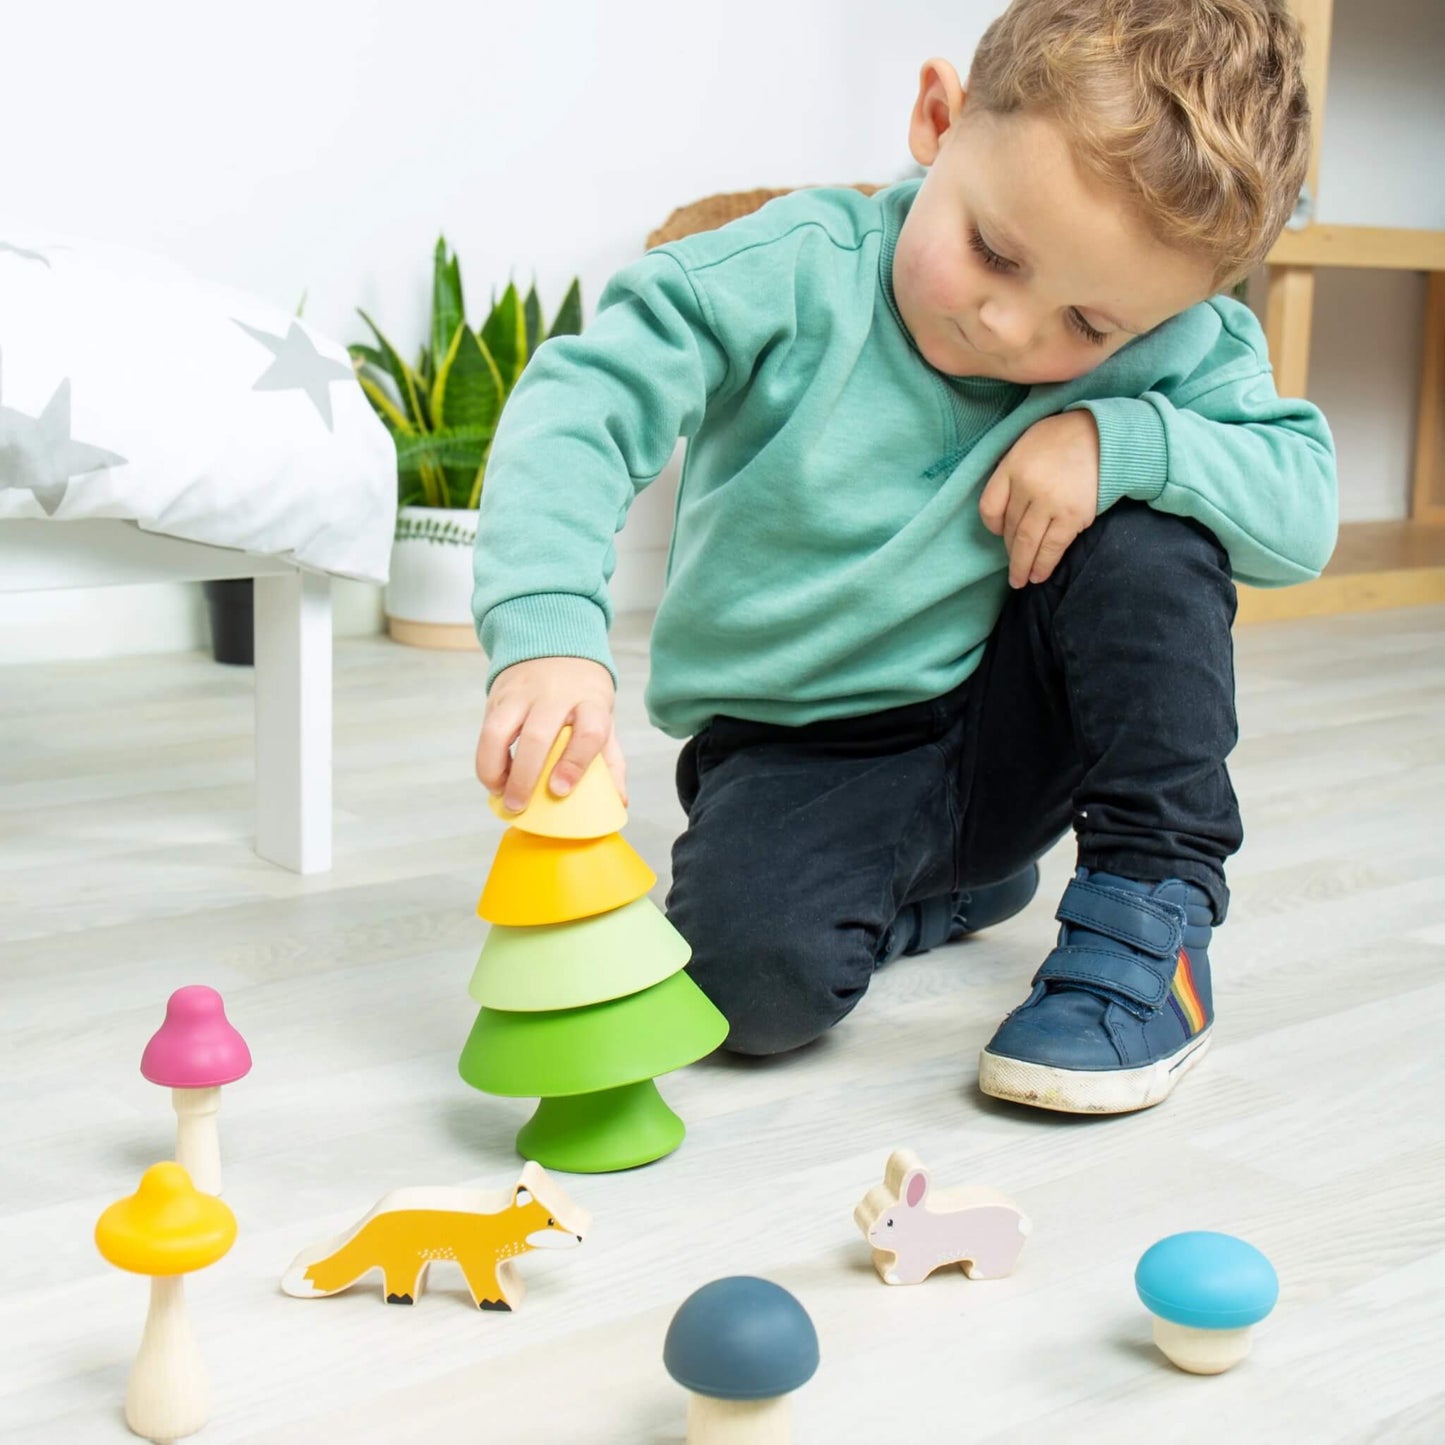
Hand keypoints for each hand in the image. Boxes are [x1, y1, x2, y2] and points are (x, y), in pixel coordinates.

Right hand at [476, 657, 627, 813]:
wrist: (554, 641)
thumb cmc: (582, 692)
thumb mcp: (604, 716)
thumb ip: (610, 759)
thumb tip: (618, 801)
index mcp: (590, 702)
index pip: (588, 732)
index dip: (575, 764)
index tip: (560, 790)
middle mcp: (556, 695)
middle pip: (538, 737)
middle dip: (525, 777)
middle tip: (519, 806)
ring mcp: (523, 693)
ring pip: (499, 731)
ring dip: (494, 768)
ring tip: (498, 793)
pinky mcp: (498, 695)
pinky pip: (486, 730)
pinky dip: (486, 758)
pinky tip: (494, 776)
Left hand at [978, 411, 1099, 587]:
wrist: (1106, 436)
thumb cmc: (1063, 439)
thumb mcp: (1026, 444)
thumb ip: (1012, 472)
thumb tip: (1006, 508)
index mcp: (1012, 467)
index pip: (989, 506)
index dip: (992, 525)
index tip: (999, 533)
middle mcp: (1027, 486)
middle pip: (1010, 528)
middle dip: (1011, 552)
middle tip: (1013, 569)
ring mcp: (1049, 502)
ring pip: (1027, 542)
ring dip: (1023, 566)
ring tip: (1021, 581)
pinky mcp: (1072, 516)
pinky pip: (1052, 547)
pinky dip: (1044, 564)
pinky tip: (1039, 575)